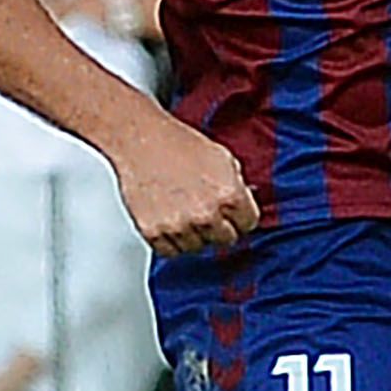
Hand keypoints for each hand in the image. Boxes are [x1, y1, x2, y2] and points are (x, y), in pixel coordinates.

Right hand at [106, 110, 258, 256]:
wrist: (141, 139)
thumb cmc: (179, 144)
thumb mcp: (222, 158)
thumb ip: (237, 187)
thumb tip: (243, 206)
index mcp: (229, 194)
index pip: (248, 224)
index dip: (240, 215)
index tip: (232, 212)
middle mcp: (206, 214)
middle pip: (225, 240)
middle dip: (219, 226)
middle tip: (206, 211)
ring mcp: (179, 226)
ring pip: (197, 247)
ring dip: (194, 234)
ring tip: (183, 211)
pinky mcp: (154, 232)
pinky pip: (171, 251)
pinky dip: (171, 240)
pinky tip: (170, 220)